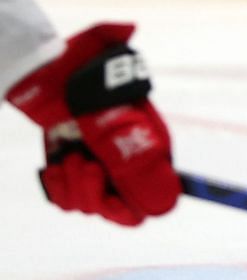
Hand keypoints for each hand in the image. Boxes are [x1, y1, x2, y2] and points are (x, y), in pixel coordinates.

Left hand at [6, 23, 179, 225]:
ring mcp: (100, 167)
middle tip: (85, 165)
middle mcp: (128, 162)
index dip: (144, 204)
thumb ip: (139, 152)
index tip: (114, 193)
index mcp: (151, 146)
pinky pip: (68, 201)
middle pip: (125, 212)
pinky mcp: (72, 170)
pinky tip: (54, 165)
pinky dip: (58, 188)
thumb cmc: (83, 74)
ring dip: (74, 186)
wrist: (43, 66)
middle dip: (99, 198)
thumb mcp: (113, 111)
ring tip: (68, 154)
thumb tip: (170, 192)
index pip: (161, 197)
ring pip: (93, 208)